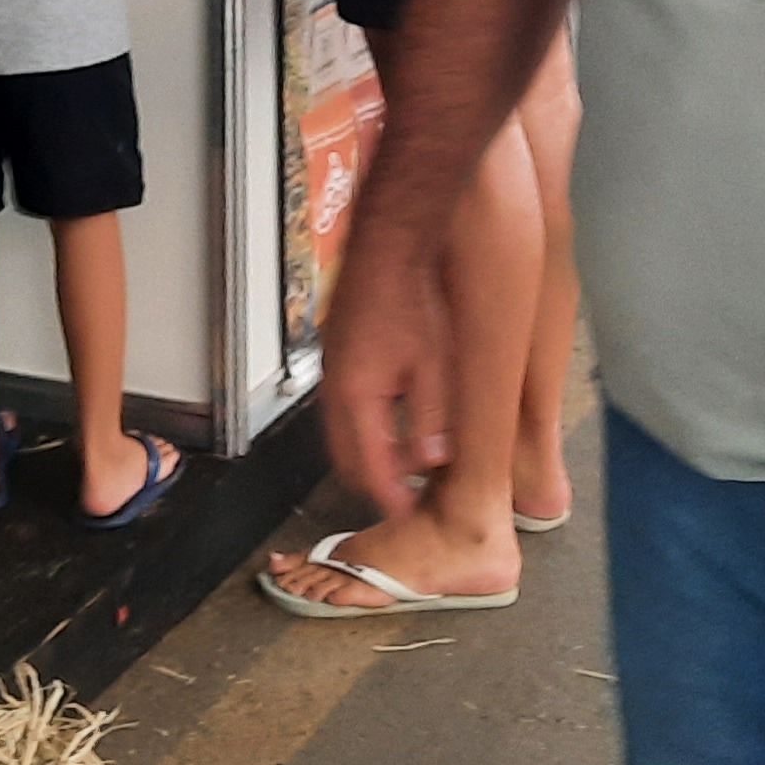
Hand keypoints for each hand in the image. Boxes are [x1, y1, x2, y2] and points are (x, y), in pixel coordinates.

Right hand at [315, 237, 458, 523]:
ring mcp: (332, 374)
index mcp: (357, 399)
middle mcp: (336, 391)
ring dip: (367, 455)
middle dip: (372, 482)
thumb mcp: (433, 368)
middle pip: (345, 458)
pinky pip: (342, 410)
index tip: (405, 513)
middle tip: (403, 496)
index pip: (368, 467)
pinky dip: (362, 429)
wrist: (388, 251)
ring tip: (402, 464)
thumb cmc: (410, 299)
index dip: (388, 496)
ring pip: (340, 435)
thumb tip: (431, 459)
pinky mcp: (337, 360)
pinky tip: (391, 422)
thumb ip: (430, 419)